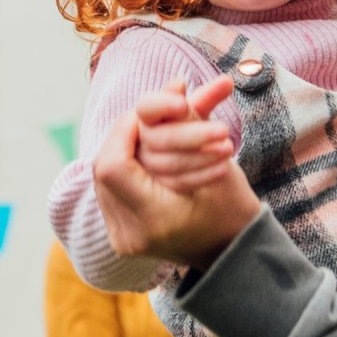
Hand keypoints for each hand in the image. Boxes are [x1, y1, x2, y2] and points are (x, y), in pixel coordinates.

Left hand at [92, 80, 263, 267]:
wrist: (234, 253)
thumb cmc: (232, 206)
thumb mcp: (217, 159)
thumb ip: (190, 122)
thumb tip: (173, 83)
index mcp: (156, 219)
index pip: (113, 165)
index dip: (124, 131)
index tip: (147, 115)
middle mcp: (131, 235)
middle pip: (103, 169)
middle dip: (122, 137)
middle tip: (143, 119)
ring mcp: (122, 239)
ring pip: (102, 179)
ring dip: (121, 150)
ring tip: (142, 134)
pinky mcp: (120, 237)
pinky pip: (109, 193)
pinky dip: (124, 168)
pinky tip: (140, 155)